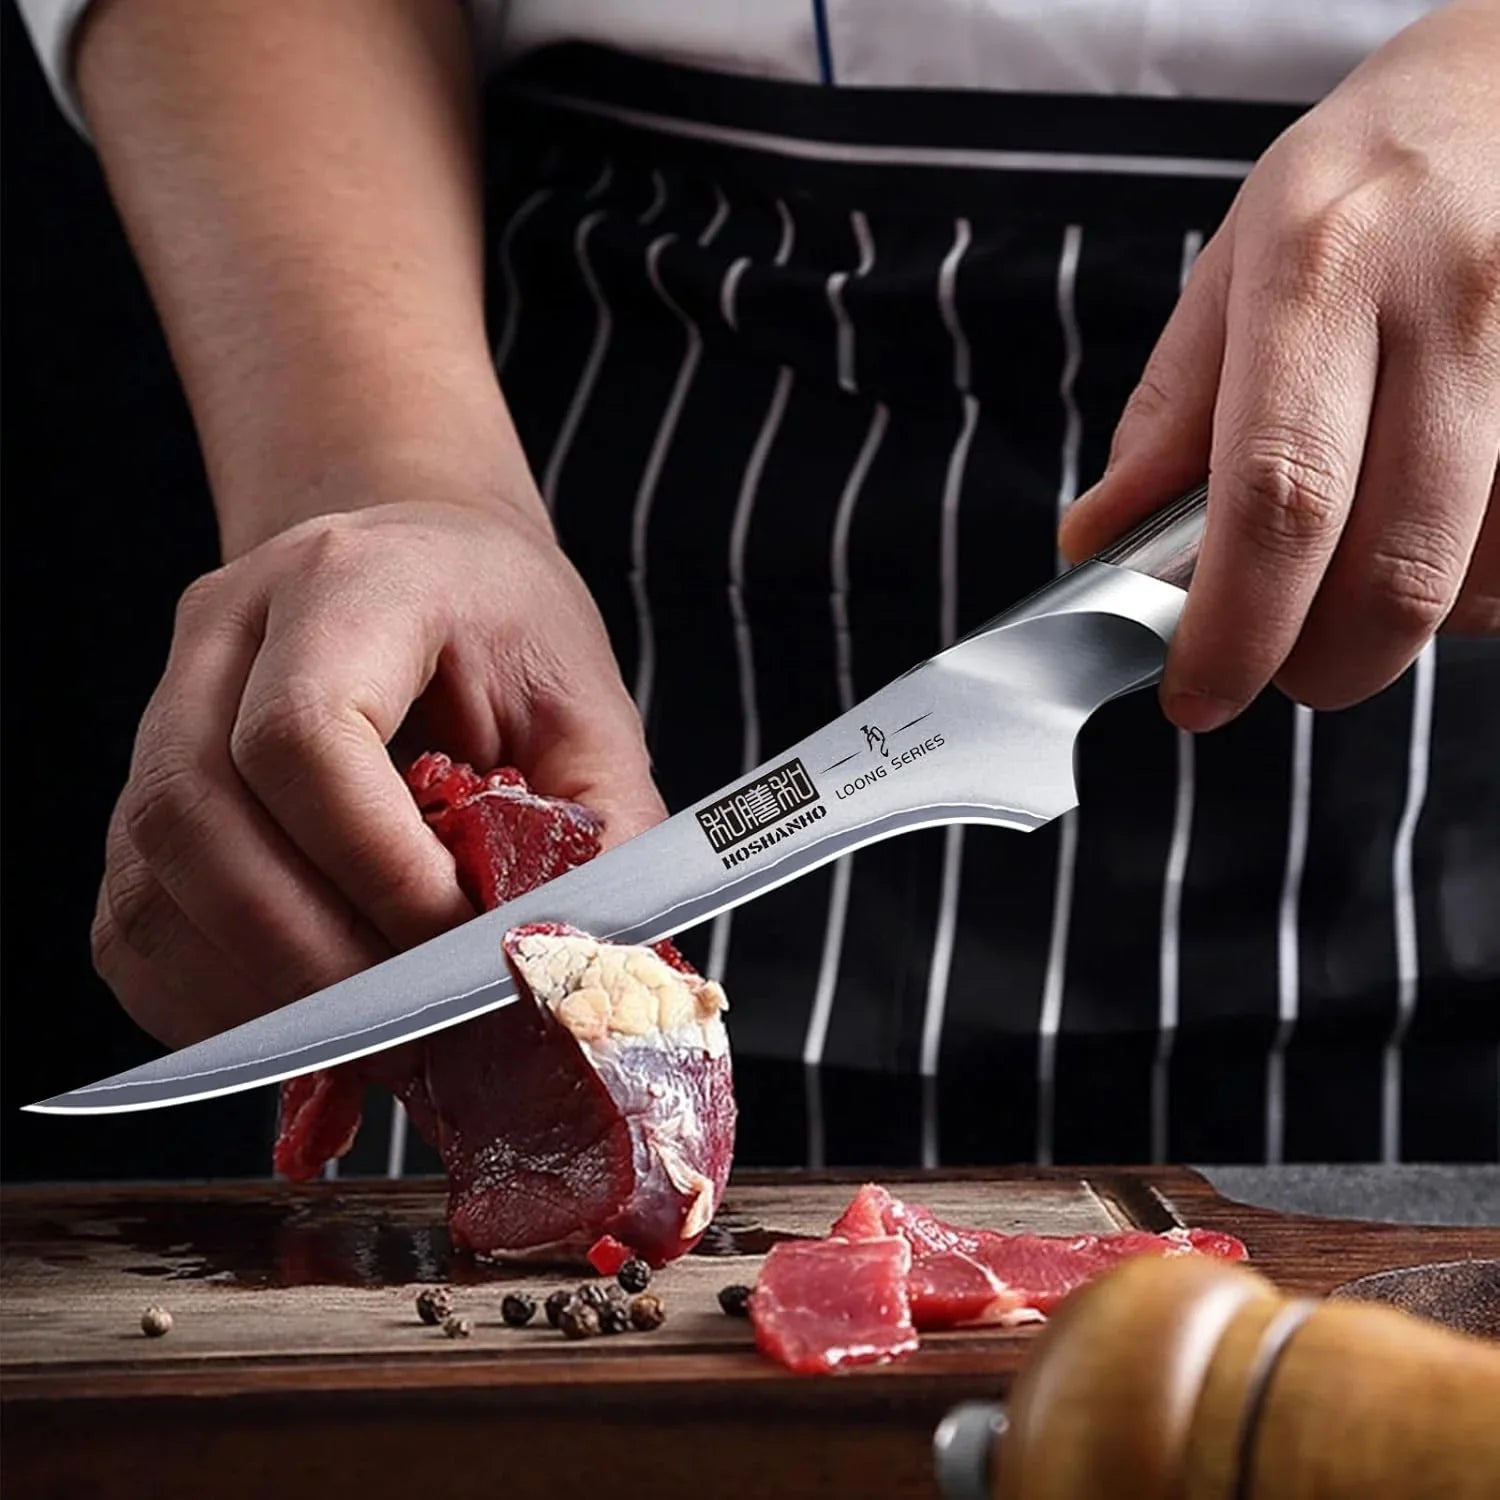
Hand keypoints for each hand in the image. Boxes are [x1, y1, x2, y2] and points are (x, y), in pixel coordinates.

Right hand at [93, 494, 665, 1049]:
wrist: (427, 568)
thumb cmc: (507, 634)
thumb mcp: (586, 706)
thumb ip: (600, 827)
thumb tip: (580, 961)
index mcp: (346, 583)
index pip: (304, 734)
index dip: (379, 866)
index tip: (463, 940)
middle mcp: (225, 635)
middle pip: (198, 816)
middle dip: (310, 957)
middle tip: (415, 1032)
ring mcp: (163, 711)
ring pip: (149, 883)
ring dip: (257, 996)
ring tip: (371, 1044)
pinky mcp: (143, 794)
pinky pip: (135, 925)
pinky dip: (214, 1001)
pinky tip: (306, 1024)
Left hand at [1059, 0, 1499, 729]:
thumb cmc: (1370, 180)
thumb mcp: (1240, 262)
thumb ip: (1174, 414)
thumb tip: (1099, 544)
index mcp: (1324, 270)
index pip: (1277, 498)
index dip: (1235, 629)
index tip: (1196, 696)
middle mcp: (1456, 301)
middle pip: (1395, 569)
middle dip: (1323, 663)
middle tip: (1280, 665)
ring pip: (1483, 579)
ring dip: (1409, 622)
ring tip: (1365, 560)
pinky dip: (1481, 583)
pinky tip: (1446, 531)